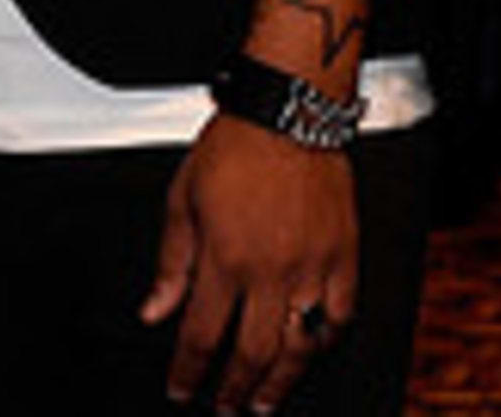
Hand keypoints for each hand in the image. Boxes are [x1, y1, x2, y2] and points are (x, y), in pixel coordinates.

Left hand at [143, 117, 355, 413]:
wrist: (287, 113)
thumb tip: (154, 312)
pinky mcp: (345, 255)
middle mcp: (271, 270)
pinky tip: (312, 351)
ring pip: (300, 345)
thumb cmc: (234, 148)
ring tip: (265, 401)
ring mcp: (313, 266)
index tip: (181, 389)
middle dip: (235, 390)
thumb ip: (170, 264)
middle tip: (225, 408)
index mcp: (225, 258)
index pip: (202, 336)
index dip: (189, 372)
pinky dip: (326, 339)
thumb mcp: (181, 201)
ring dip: (281, 382)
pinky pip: (341, 314)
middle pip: (254, 353)